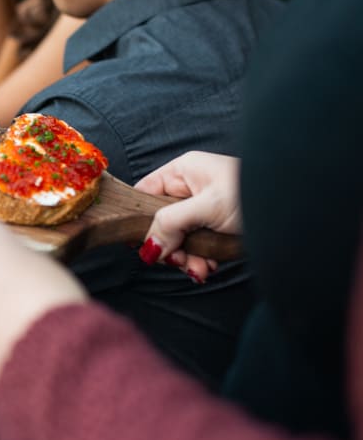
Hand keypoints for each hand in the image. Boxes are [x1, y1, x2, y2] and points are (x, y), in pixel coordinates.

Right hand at [135, 151, 242, 281]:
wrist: (300, 211)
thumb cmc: (254, 195)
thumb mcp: (206, 207)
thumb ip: (170, 223)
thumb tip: (146, 246)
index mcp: (184, 171)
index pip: (145, 193)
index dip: (140, 219)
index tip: (142, 244)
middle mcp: (191, 189)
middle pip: (161, 222)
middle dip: (169, 246)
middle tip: (178, 260)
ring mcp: (204, 210)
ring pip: (179, 239)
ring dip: (185, 258)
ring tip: (199, 268)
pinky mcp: (217, 229)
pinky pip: (197, 247)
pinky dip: (200, 261)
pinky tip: (208, 267)